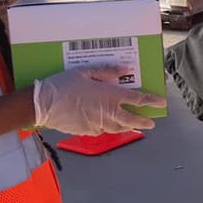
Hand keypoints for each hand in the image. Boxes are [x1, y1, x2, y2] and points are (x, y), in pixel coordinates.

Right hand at [33, 67, 162, 134]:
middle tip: (151, 123)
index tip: (161, 103)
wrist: (41, 104)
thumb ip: (108, 72)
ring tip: (133, 126)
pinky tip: (107, 125)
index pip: (138, 99)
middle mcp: (108, 112)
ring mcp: (98, 124)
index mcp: (110, 95)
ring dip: (128, 127)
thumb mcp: (86, 72)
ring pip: (118, 128)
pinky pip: (102, 131)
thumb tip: (125, 70)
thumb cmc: (62, 85)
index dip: (151, 101)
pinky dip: (108, 128)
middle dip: (144, 121)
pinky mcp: (87, 131)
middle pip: (133, 119)